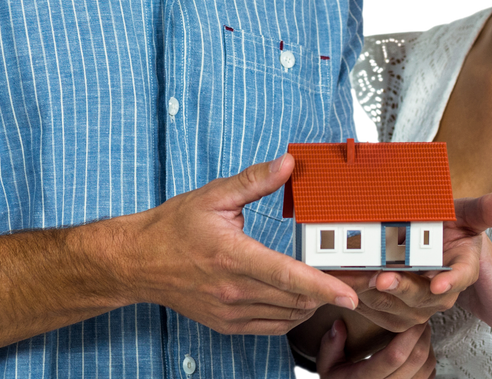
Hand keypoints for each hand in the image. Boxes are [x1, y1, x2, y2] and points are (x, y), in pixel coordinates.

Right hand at [126, 154, 358, 334]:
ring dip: (312, 303)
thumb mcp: (214, 196)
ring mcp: (230, 312)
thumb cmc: (175, 227)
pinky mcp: (227, 325)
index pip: (287, 275)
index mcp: (232, 256)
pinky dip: (292, 315)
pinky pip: (271, 327)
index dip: (322, 285)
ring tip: (327, 284)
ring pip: (287, 316)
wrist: (139, 262)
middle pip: (294, 299)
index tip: (350, 291)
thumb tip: (288, 164)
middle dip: (328, 291)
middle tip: (351, 276)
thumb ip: (254, 181)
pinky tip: (299, 298)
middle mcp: (233, 290)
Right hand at [315, 318, 435, 378]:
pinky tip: (419, 349)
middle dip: (422, 334)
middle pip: (417, 360)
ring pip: (427, 368)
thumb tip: (339, 325)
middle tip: (420, 317)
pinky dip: (428, 361)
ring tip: (420, 330)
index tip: (413, 316)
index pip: (395, 355)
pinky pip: (429, 378)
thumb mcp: (326, 367)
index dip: (409, 333)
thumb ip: (330, 346)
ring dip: (428, 346)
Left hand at [328, 189, 491, 334]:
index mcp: (461, 263)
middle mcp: (441, 285)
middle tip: (383, 277)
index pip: (461, 274)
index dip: (451, 280)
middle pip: (424, 295)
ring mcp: (421, 301)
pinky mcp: (400, 310)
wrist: (433, 242)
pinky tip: (348, 285)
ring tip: (358, 280)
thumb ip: (487, 207)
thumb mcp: (468, 214)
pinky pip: (382, 312)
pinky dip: (365, 300)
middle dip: (404, 289)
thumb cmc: (453, 229)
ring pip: (401, 308)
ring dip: (379, 297)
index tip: (438, 283)